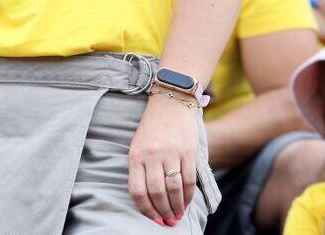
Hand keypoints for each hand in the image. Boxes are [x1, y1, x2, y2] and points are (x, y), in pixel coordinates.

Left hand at [129, 94, 199, 225]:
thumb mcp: (138, 146)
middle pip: (157, 193)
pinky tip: (187, 202)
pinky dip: (188, 196)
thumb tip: (150, 200)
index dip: (145, 210)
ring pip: (174, 189)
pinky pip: (189, 180)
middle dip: (163, 212)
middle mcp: (152, 156)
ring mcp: (170, 153)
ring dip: (176, 207)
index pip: (137, 191)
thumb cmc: (152, 128)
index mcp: (136, 156)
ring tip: (177, 215)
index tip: (153, 219)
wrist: (170, 102)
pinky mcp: (187, 151)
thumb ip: (141, 170)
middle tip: (168, 221)